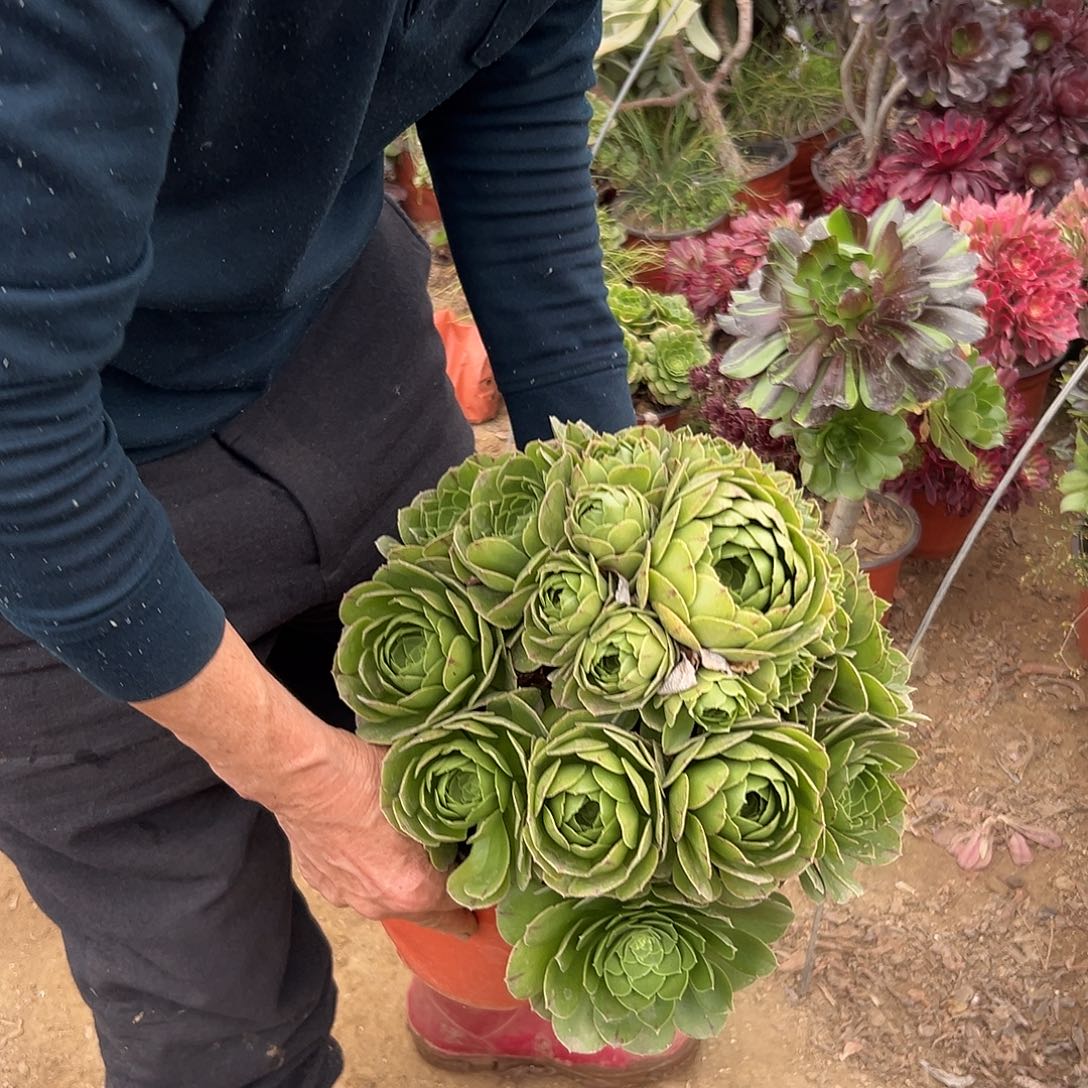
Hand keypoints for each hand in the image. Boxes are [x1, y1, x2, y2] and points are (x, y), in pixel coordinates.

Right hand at [275, 727, 476, 937]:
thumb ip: (451, 824)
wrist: (305, 775)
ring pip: (387, 896)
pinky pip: (355, 881)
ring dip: (401, 881)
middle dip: (442, 897)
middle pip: (425, 911)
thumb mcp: (429, 796)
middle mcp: (380, 904)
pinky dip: (367, 867)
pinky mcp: (321, 881)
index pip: (461, 907)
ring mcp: (346, 896)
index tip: (485, 886)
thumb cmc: (368, 779)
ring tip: (411, 852)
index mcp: (415, 890)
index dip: (477, 893)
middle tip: (458, 882)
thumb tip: (471, 821)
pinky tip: (370, 840)